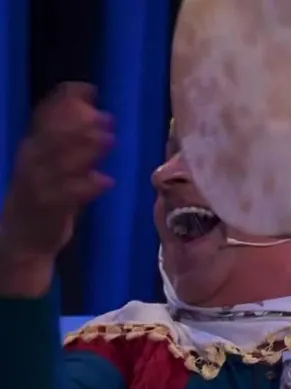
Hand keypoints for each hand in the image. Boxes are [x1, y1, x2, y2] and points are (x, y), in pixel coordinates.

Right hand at [1, 82, 113, 261]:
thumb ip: (71, 145)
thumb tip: (98, 120)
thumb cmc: (45, 199)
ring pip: (60, 160)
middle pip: (53, 134)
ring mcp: (39, 185)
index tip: (89, 88)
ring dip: (86, 148)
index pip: (44, 115)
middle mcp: (32, 162)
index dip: (65, 99)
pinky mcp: (50, 208)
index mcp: (32, 148)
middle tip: (107, 118)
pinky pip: (68, 193)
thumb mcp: (54, 166)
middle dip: (80, 122)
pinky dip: (88, 185)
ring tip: (109, 140)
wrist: (23, 239)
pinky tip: (106, 180)